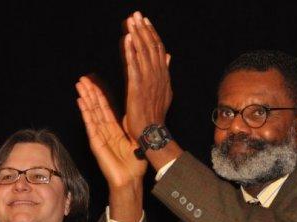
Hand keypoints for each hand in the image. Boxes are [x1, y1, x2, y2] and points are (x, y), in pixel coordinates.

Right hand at [76, 76, 146, 221]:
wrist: (130, 179)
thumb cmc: (134, 163)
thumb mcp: (135, 140)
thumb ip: (130, 127)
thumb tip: (130, 113)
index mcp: (114, 129)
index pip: (104, 108)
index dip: (99, 95)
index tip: (93, 82)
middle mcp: (105, 131)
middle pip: (95, 108)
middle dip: (89, 93)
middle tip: (82, 79)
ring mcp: (99, 136)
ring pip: (91, 113)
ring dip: (85, 99)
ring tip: (80, 86)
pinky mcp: (96, 143)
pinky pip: (91, 125)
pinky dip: (86, 113)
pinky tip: (81, 102)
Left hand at [123, 11, 172, 139]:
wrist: (152, 131)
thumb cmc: (155, 113)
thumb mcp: (164, 90)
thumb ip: (164, 71)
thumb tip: (169, 55)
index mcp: (163, 75)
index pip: (158, 50)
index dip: (152, 34)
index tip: (146, 21)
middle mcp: (157, 75)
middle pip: (151, 47)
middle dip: (143, 29)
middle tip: (136, 14)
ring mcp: (148, 80)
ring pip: (143, 52)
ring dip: (137, 35)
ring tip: (131, 21)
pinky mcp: (137, 87)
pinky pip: (133, 65)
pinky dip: (130, 51)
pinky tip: (127, 39)